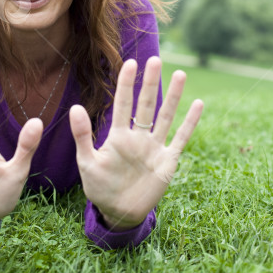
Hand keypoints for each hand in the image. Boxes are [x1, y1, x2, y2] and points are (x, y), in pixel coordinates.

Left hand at [69, 56, 202, 230]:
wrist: (118, 213)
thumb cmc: (100, 186)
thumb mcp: (87, 162)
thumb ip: (82, 135)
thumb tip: (75, 107)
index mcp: (118, 135)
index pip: (123, 104)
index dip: (127, 84)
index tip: (131, 63)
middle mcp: (138, 137)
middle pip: (146, 104)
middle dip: (150, 83)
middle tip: (155, 59)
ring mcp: (154, 148)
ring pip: (165, 117)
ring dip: (173, 96)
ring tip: (180, 74)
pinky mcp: (167, 162)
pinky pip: (180, 138)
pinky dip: (189, 123)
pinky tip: (197, 104)